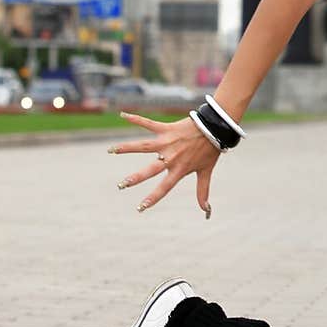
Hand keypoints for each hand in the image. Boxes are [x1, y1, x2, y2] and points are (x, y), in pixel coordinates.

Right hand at [107, 112, 221, 216]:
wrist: (215, 128)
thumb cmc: (210, 151)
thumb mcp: (206, 172)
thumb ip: (202, 192)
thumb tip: (206, 211)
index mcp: (179, 169)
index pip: (164, 188)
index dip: (152, 198)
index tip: (140, 208)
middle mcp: (170, 157)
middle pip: (149, 170)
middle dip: (135, 178)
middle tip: (121, 185)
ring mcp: (166, 142)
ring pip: (143, 146)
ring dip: (126, 148)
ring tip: (111, 150)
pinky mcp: (165, 129)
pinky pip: (148, 123)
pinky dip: (135, 118)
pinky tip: (123, 114)